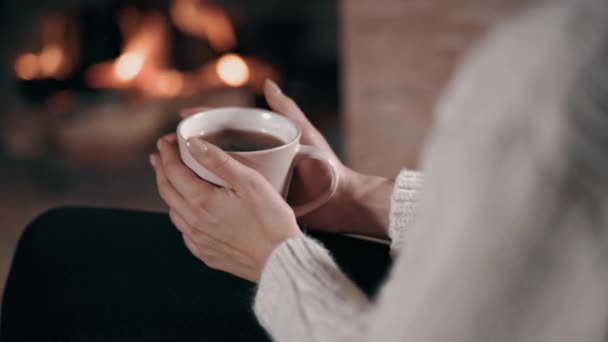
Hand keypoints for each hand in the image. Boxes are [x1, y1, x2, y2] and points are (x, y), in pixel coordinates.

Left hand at [150, 135, 302, 281]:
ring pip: (173, 211)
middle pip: (167, 190)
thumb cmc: (271, 221)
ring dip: (169, 192)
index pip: (173, 170)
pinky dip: (181, 215)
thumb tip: (193, 144)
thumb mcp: (249, 182)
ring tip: (172, 179)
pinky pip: (185, 231)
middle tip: (161, 156)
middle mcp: (194, 222)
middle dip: (161, 169)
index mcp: (202, 201)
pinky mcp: (206, 254)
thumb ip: (219, 161)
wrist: (281, 260)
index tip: (165, 141)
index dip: (167, 153)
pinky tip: (189, 211)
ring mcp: (198, 241)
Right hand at [177, 80, 393, 238]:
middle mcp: (256, 159)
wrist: (340, 202)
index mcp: (265, 141)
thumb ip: (290, 111)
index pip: (228, 126)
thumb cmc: (326, 167)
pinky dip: (211, 192)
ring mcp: (255, 180)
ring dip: (195, 170)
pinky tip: (194, 195)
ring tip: (171, 169)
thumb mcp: (307, 136)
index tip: (182, 119)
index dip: (204, 121)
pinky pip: (229, 194)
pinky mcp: (257, 199)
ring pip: (218, 172)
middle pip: (217, 150)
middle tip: (167, 147)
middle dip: (191, 147)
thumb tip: (269, 85)